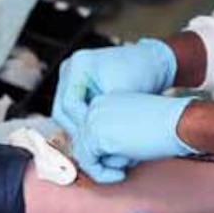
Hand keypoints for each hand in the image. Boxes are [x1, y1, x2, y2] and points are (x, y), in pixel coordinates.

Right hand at [52, 39, 176, 139]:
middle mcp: (70, 68)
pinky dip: (83, 124)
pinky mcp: (76, 86)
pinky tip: (97, 137)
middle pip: (61, 110)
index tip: (98, 140)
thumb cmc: (142, 74)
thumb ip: (103, 115)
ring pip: (64, 114)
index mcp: (79, 64)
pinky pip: (73, 112)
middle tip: (94, 149)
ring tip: (96, 145)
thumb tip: (88, 141)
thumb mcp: (123, 94)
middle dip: (78, 131)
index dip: (82, 124)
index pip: (69, 104)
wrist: (152, 63)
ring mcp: (70, 77)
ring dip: (79, 130)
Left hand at [73, 92, 196, 183]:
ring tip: (125, 168)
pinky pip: (89, 164)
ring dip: (103, 167)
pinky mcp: (96, 134)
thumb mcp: (133, 128)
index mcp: (104, 101)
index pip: (89, 132)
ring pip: (84, 154)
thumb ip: (114, 137)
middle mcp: (95, 107)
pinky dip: (103, 174)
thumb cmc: (165, 126)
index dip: (103, 152)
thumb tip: (101, 159)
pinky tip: (120, 174)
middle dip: (103, 160)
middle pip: (84, 143)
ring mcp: (93, 119)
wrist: (178, 121)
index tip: (122, 160)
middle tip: (125, 165)